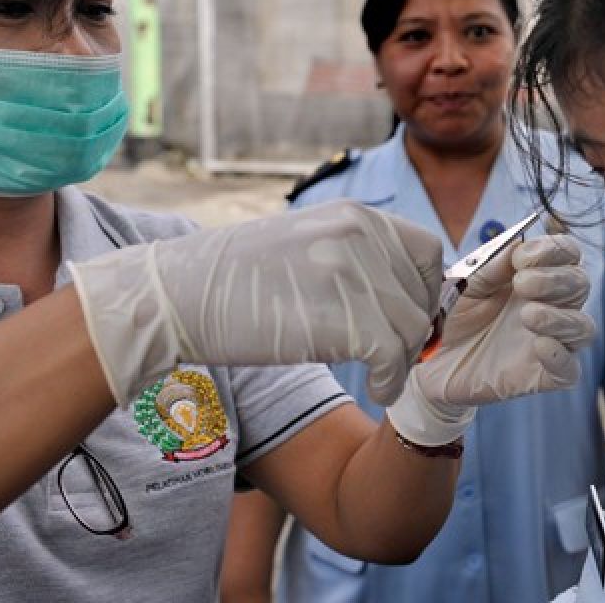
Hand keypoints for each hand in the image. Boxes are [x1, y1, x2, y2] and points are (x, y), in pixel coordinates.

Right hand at [68, 200, 442, 406]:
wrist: (178, 294)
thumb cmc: (236, 278)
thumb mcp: (306, 244)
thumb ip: (355, 257)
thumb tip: (400, 294)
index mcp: (354, 214)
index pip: (426, 250)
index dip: (426, 289)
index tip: (411, 318)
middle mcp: (360, 234)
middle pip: (421, 294)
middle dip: (416, 332)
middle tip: (396, 359)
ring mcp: (350, 272)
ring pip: (411, 327)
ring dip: (404, 362)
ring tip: (383, 377)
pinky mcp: (339, 316)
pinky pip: (392, 354)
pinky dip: (392, 379)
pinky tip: (378, 389)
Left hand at [387, 234, 594, 445]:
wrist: (428, 361)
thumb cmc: (451, 314)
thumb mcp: (465, 284)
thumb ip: (492, 266)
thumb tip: (519, 243)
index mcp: (535, 275)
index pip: (567, 254)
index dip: (554, 250)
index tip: (522, 257)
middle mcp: (549, 306)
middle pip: (580, 285)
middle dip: (556, 280)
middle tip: (523, 283)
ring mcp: (549, 341)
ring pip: (583, 327)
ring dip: (561, 317)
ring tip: (527, 315)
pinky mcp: (541, 376)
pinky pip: (568, 370)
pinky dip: (560, 356)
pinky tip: (539, 346)